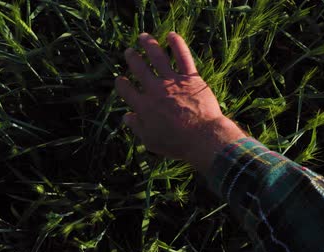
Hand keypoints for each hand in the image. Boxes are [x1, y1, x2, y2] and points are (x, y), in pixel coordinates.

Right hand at [115, 32, 246, 173]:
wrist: (202, 138)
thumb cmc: (177, 143)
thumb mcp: (151, 141)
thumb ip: (137, 127)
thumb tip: (126, 116)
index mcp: (144, 106)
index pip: (127, 90)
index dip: (121, 83)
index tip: (120, 79)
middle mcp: (155, 90)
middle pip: (139, 69)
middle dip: (132, 58)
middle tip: (129, 52)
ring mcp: (172, 82)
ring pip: (157, 57)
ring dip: (148, 45)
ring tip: (143, 37)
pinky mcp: (190, 78)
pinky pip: (183, 57)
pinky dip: (177, 44)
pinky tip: (171, 35)